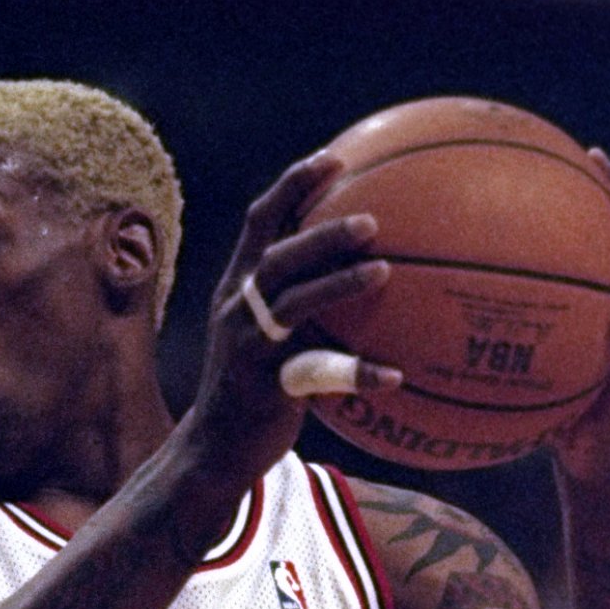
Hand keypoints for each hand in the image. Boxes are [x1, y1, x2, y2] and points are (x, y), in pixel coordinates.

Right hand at [178, 152, 400, 496]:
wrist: (214, 448)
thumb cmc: (254, 384)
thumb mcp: (268, 332)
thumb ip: (302, 297)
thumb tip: (373, 264)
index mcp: (239, 287)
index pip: (261, 221)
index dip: (295, 185)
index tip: (336, 160)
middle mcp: (237, 310)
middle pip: (277, 258)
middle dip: (321, 233)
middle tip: (371, 220)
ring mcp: (248, 349)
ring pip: (291, 306)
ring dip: (337, 284)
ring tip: (383, 270)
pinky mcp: (263, 388)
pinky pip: (315, 376)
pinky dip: (356, 375)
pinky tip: (394, 377)